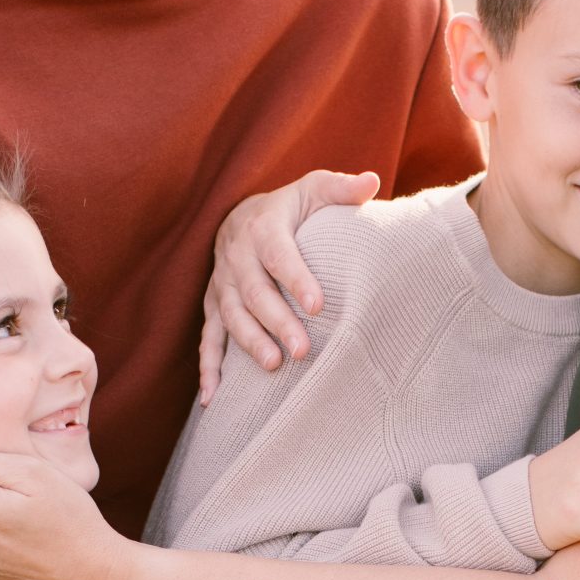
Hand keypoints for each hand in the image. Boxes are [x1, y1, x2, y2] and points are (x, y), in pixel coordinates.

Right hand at [199, 167, 379, 403]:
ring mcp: (221, 284)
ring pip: (231, 316)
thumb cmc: (291, 208)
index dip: (297, 279)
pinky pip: (208, 338)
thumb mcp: (314, 190)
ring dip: (249, 343)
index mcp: (263, 228)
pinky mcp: (213, 306)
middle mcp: (236, 257)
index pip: (279, 255)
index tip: (318, 305)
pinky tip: (212, 397)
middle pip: (255, 293)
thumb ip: (341, 190)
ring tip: (274, 365)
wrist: (241, 215)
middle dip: (277, 322)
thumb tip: (372, 182)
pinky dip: (208, 368)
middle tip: (303, 350)